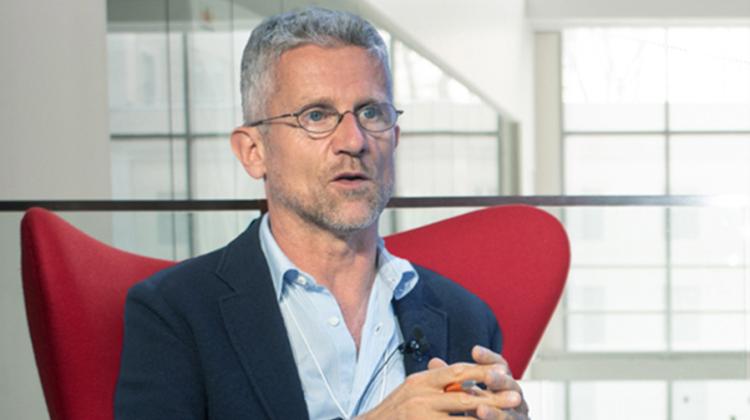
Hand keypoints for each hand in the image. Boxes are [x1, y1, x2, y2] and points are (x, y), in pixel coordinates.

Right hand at [357, 361, 520, 419]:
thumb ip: (435, 381)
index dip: (482, 371)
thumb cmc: (392, 413)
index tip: (504, 370)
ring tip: (508, 418)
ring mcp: (420, 416)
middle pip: (463, 396)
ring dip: (487, 419)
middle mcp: (420, 397)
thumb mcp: (412, 389)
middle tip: (517, 398)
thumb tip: (459, 372)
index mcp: (421, 381)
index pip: (456, 371)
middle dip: (493, 397)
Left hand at [457, 345, 528, 419]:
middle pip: (509, 385)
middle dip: (498, 381)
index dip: (488, 358)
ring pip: (510, 410)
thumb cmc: (481, 411)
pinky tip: (481, 416)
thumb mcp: (467, 394)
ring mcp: (518, 414)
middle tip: (488, 377)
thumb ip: (454, 379)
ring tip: (480, 409)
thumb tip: (433, 362)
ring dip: (495, 410)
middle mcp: (513, 396)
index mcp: (501, 383)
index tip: (475, 351)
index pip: (498, 365)